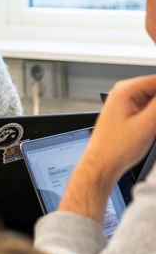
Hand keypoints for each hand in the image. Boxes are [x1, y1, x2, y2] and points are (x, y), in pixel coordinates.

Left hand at [60, 75, 155, 221]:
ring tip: (150, 128)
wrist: (102, 164)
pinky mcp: (128, 114)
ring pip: (154, 101)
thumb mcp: (148, 123)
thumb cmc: (116, 147)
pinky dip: (154, 119)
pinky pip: (149, 110)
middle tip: (153, 124)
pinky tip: (152, 129)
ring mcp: (125, 104)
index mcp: (126, 89)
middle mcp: (123, 93)